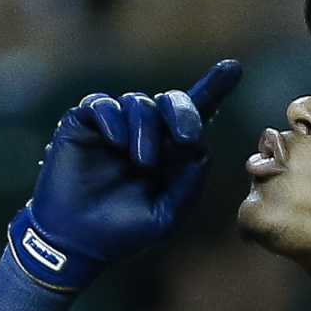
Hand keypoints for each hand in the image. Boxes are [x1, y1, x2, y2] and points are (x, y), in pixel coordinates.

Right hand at [10, 59, 243, 289]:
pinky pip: (102, 104)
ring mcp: (114, 127)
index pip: (195, 115)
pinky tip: (115, 143)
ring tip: (141, 163)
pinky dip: (113, 119)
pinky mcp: (82, 124)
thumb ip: (187, 185)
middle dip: (184, 112)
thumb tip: (201, 151)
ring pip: (138, 102)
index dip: (214, 88)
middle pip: (171, 100)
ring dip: (146, 129)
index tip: (234, 68)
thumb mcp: (165, 216)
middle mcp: (145, 133)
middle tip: (185, 137)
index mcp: (170, 152)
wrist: (76, 243)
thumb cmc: (122, 233)